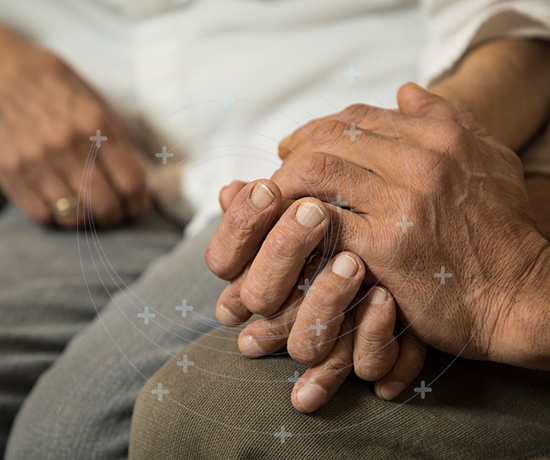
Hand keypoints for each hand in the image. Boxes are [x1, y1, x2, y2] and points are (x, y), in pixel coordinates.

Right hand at [0, 27, 149, 226]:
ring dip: (88, 221)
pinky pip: (42, 215)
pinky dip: (57, 219)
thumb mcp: (96, 102)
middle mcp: (66, 143)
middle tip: (117, 213)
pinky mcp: (9, 170)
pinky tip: (63, 206)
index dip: (140, 202)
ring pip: (74, 216)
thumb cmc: (56, 88)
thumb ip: (119, 142)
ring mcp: (35, 159)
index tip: (138, 205)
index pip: (131, 182)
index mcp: (95, 124)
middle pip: (106, 205)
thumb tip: (139, 182)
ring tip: (91, 211)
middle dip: (117, 216)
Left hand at [207, 84, 549, 410]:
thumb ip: (447, 119)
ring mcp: (401, 203)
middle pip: (329, 139)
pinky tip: (292, 234)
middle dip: (294, 153)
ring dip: (287, 186)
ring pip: (316, 172)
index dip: (317, 130)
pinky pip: (322, 222)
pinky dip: (298, 225)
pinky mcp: (385, 246)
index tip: (298, 149)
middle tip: (280, 176)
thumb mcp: (487, 161)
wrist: (519, 295)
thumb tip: (405, 91)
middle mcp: (420, 162)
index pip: (356, 118)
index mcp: (439, 138)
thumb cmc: (502, 231)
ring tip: (278, 203)